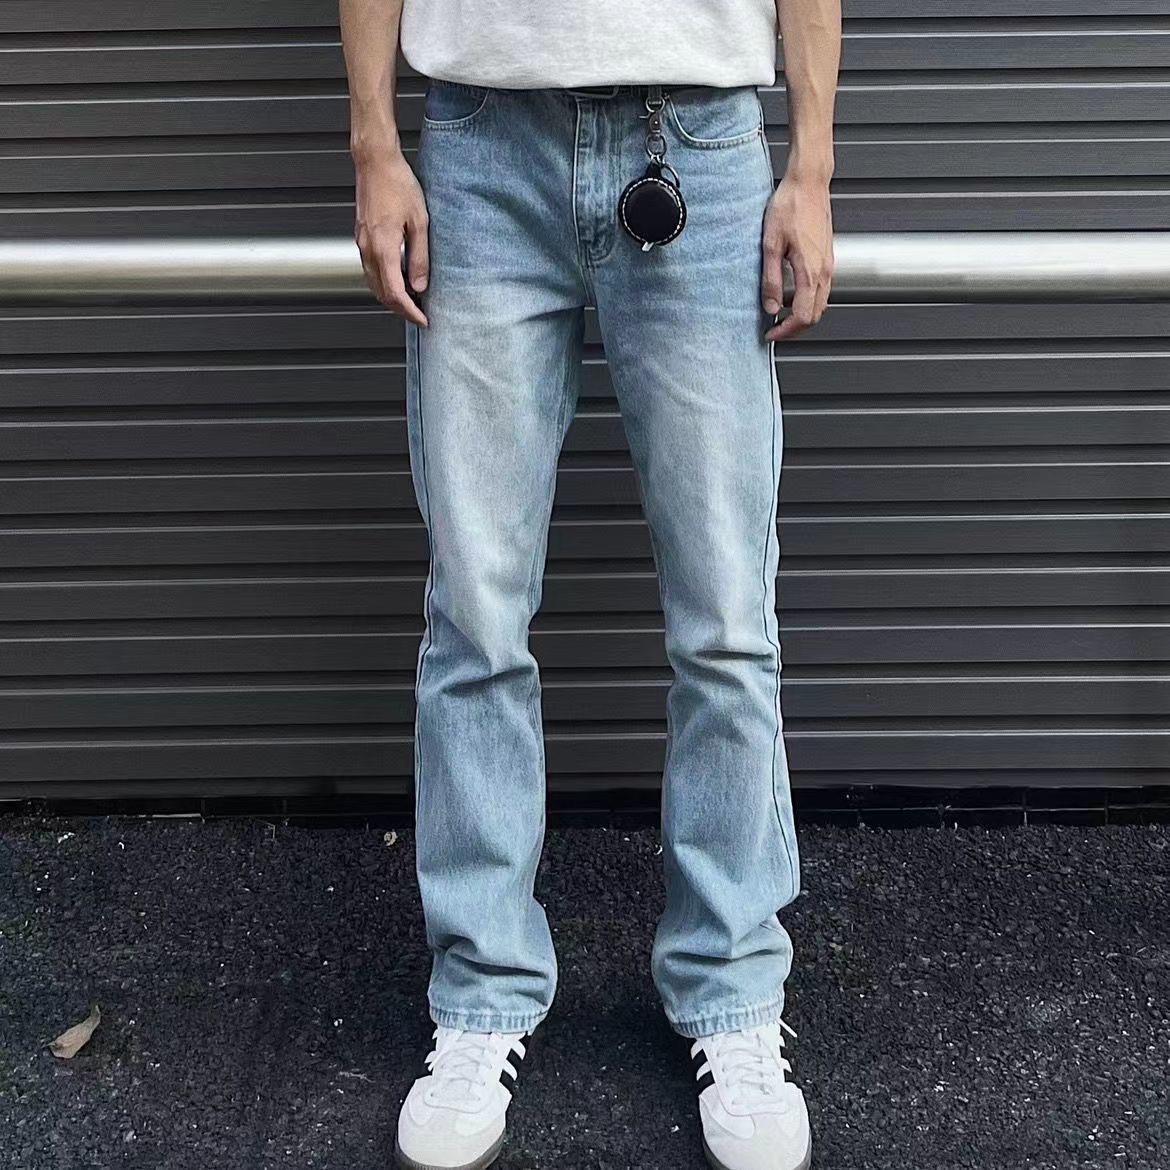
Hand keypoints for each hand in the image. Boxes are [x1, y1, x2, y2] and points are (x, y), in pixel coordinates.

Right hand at [353, 149, 429, 326]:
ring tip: (412, 301)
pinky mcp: (361, 237)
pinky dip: (384, 282)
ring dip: (391, 297)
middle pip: (381, 293)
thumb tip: (420, 285)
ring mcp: (362, 243)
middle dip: (401, 309)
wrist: (375, 162)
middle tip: (419, 315)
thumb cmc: (398, 184)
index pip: (395, 293)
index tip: (423, 319)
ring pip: (374, 283)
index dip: (409, 311)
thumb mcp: (419, 222)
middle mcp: (368, 249)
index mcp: (383, 247)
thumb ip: (419, 257)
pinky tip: (398, 280)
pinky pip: (370, 269)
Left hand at [761, 175, 833, 341]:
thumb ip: (771, 280)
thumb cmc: (791, 205)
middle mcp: (825, 270)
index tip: (771, 334)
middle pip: (816, 315)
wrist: (809, 182)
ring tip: (781, 315)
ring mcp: (829, 264)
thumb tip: (771, 307)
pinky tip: (792, 295)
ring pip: (820, 303)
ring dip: (802, 315)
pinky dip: (808, 300)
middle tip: (775, 330)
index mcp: (811, 270)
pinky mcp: (827, 257)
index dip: (786, 331)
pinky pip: (821, 289)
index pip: (804, 316)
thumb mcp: (770, 245)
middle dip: (795, 328)